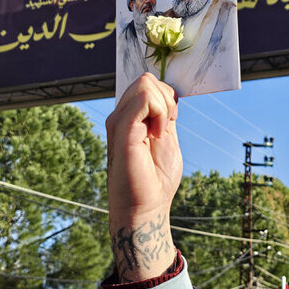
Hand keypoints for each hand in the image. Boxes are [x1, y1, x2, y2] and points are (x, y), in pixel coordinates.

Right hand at [105, 73, 180, 281]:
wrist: (146, 208)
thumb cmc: (156, 180)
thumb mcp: (167, 139)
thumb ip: (165, 117)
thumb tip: (170, 95)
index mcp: (131, 118)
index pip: (148, 84)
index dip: (166, 97)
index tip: (169, 124)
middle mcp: (121, 116)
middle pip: (146, 79)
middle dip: (166, 99)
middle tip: (165, 129)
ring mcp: (118, 121)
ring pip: (145, 83)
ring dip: (164, 106)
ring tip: (160, 133)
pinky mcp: (121, 130)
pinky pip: (144, 98)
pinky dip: (160, 112)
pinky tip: (158, 134)